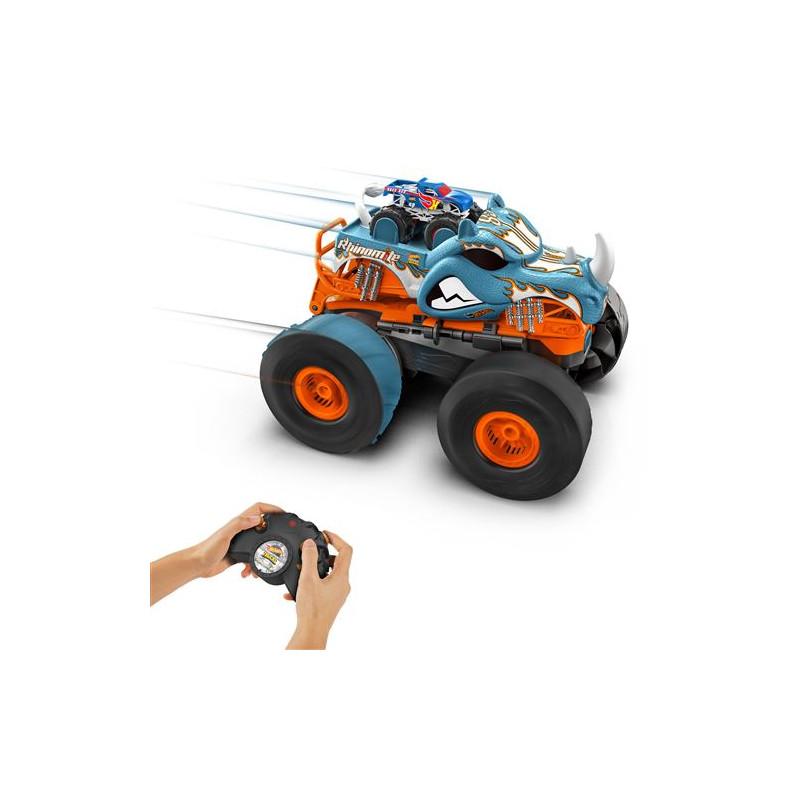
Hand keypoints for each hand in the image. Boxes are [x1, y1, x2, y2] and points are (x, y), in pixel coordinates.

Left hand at [191, 502, 283, 577]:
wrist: (197, 565)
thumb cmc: (207, 548)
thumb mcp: (225, 534)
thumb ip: (240, 524)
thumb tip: (257, 518)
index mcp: (238, 522)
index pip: (258, 508)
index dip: (272, 508)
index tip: (284, 514)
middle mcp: (240, 531)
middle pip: (262, 526)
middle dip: (273, 532)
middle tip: (281, 539)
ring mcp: (240, 543)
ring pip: (258, 545)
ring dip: (262, 556)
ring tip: (261, 564)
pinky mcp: (238, 555)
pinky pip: (251, 559)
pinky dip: (251, 567)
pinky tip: (247, 573)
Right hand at [286, 532, 351, 649]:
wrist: (311, 633)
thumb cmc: (312, 610)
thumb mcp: (308, 579)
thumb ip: (309, 558)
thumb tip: (310, 543)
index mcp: (341, 577)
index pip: (346, 550)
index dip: (336, 538)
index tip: (324, 534)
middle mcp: (343, 585)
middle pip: (337, 562)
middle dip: (322, 555)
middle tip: (309, 551)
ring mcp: (337, 594)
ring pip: (328, 575)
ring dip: (314, 571)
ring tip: (300, 572)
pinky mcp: (330, 602)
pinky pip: (322, 587)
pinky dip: (310, 585)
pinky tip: (293, 593)